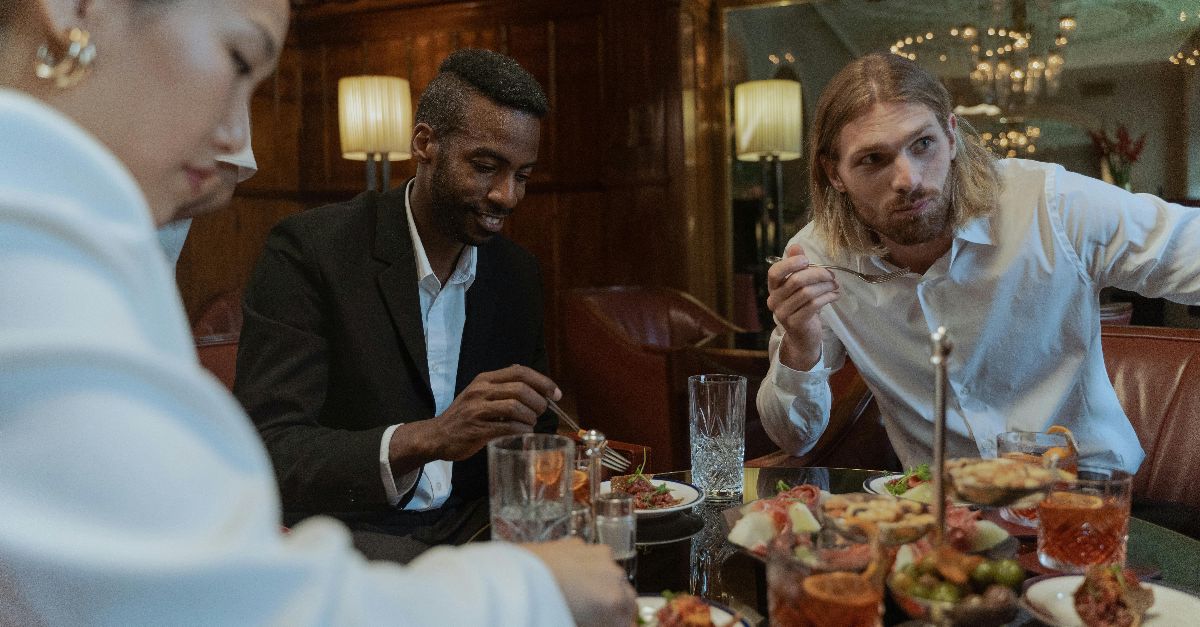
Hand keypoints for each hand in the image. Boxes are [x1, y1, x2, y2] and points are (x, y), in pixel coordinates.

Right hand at [399, 365, 560, 462]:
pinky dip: (521, 430)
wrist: (437, 435)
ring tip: (531, 424)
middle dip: (539, 401)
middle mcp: (481, 390)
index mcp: (485, 379)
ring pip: (515, 406)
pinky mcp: (477, 429)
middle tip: (542, 412)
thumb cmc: (466, 417)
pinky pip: (506, 427)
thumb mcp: (481, 395)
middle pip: (520, 388)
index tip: (556, 394)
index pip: (520, 371)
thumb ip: (504, 390)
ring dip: (530, 417)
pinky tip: (523, 433)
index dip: (542, 381)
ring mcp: (477, 409)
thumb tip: (538, 391)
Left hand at [522, 538, 636, 626]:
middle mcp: (611, 574)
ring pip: (608, 573)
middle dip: (613, 606)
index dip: (619, 623)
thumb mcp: (575, 623)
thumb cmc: (543, 609)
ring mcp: (596, 555)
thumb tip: (597, 621)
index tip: (609, 624)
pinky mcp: (577, 543)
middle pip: (624, 595)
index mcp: (614, 601)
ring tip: (577, 596)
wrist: (514, 579)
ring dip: (599, 584)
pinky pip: (589, 559)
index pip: (628, 619)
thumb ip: (596, 622)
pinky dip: (584, 568)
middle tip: (593, 615)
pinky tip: (564, 578)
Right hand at [766, 244, 839, 370]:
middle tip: (832, 275)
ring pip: (807, 293)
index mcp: (773, 288)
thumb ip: (796, 265)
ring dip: (826, 286)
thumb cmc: (802, 306)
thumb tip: (795, 246)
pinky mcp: (795, 323)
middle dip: (818, 274)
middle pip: (796, 281)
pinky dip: (827, 297)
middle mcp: (774, 301)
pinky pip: (814, 305)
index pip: (774, 272)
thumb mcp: (799, 284)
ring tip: (835, 286)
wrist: (803, 336)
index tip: (807, 261)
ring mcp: (783, 314)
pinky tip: (835, 295)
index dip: (790, 264)